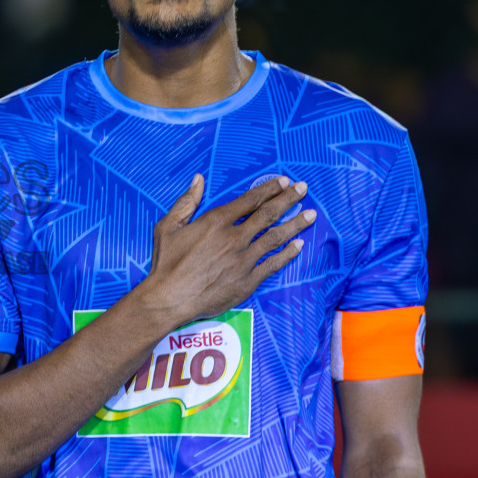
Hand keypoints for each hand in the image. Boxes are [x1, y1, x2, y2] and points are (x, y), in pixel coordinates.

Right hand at [133, 174, 314, 323]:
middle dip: (288, 199)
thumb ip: (186, 201)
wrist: (170, 298)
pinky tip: (299, 245)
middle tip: (303, 189)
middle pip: (268, 214)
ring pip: (275, 237)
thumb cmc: (166, 262)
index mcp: (216, 221)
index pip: (250, 200)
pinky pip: (273, 263)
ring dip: (295, 224)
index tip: (283, 181)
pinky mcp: (248, 280)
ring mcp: (243, 260)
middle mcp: (234, 238)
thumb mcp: (168, 226)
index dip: (269, 189)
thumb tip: (199, 179)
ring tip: (311, 214)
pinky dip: (287, 253)